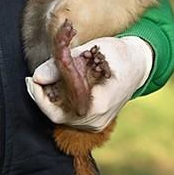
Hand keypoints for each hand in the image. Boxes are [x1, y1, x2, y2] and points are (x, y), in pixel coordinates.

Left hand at [25, 36, 152, 131]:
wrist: (140, 65)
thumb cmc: (120, 54)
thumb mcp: (94, 50)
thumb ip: (65, 62)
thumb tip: (38, 76)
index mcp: (99, 105)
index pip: (60, 105)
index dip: (42, 94)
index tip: (32, 78)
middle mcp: (97, 120)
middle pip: (58, 114)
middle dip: (44, 95)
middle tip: (34, 79)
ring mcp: (97, 124)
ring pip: (63, 115)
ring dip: (53, 97)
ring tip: (51, 78)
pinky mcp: (95, 122)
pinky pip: (71, 115)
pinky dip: (62, 101)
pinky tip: (60, 86)